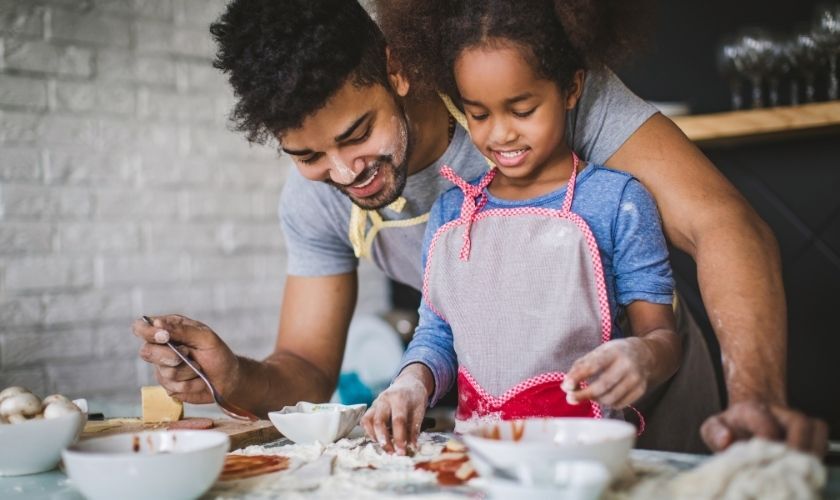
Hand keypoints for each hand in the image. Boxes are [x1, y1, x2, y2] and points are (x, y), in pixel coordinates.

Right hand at [132, 315, 239, 404]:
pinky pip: (172, 387)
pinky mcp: (168, 385)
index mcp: (169, 328)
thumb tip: (157, 323)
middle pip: (146, 352)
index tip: (164, 337)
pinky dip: (190, 384)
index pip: (141, 327)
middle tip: (188, 354)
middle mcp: (161, 347)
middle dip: (170, 356)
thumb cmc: (218, 354)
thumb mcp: (206, 338)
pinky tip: (199, 380)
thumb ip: (182, 330)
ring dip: (188, 371)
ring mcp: (162, 367)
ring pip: (164, 372)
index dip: (147, 332)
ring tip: (199, 367)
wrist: (228, 379)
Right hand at [361, 365, 430, 454]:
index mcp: (399, 398)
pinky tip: (378, 439)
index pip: (398, 420)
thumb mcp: (420, 410)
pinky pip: (365, 420)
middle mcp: (384, 399)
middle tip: (391, 453)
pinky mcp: (371, 407)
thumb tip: (412, 447)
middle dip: (384, 440)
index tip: (402, 452)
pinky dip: (369, 431)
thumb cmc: (415, 397)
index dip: (400, 438)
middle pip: (379, 421)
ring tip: (385, 447)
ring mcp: (376, 403)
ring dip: (374, 437)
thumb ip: (415, 428)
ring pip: (368, 421)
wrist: (409, 383)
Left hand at [562, 338, 652, 408]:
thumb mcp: (599, 352)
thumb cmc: (616, 353)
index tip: (566, 386)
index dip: (579, 376)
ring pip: (610, 398)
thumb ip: (581, 366)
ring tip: (588, 395)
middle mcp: (627, 365)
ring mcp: (636, 379)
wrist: (645, 354)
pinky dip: (607, 403)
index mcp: (614, 351)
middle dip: (584, 394)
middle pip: (603, 385)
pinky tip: (603, 397)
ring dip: (594, 400)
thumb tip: (566, 386)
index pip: (594, 365)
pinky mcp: (641, 390)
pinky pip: (620, 404)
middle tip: (570, 399)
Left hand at [701, 401, 828, 455]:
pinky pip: (821, 439)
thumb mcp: (713, 427)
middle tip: (784, 467)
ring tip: (794, 469)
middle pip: (799, 424)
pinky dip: (815, 454)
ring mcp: (795, 420)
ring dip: (808, 452)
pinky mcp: (808, 431)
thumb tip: (726, 440)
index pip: (766, 423)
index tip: (762, 456)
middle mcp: (778, 412)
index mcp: (751, 410)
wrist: (749, 416)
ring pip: (815, 429)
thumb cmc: (731, 427)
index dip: (768, 439)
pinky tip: (801, 467)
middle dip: (795, 448)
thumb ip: (714, 432)